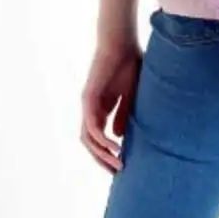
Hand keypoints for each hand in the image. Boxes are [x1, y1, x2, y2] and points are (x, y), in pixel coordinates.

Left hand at [80, 35, 141, 172]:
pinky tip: (115, 147)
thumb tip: (119, 138)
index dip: (108, 154)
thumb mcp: (130, 97)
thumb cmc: (128, 65)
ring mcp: (88, 105)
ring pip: (88, 139)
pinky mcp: (88, 99)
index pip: (99, 138)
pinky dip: (102, 140)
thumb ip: (124, 116)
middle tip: (119, 173)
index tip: (122, 166)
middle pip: (91, 143)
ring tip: (119, 164)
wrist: (121, 44)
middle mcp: (91, 109)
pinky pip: (92, 126)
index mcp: (101, 108)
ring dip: (102, 154)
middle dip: (103, 160)